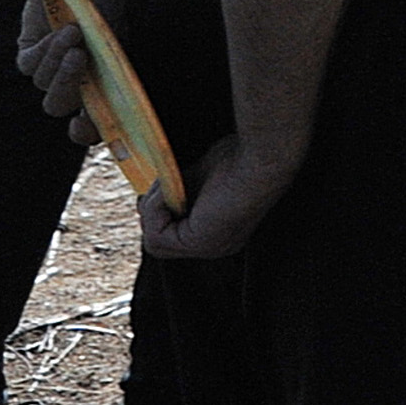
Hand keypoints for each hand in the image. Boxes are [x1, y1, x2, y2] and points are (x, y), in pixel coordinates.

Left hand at [15, 0, 122, 146]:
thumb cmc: (108, 4)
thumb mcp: (116, 38)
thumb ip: (111, 67)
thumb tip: (114, 94)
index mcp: (96, 87)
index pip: (88, 123)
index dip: (86, 132)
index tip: (85, 124)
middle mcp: (71, 83)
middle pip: (57, 107)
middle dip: (66, 88)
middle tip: (81, 61)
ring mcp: (47, 69)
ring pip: (42, 84)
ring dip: (59, 60)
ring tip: (75, 32)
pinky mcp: (28, 52)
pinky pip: (29, 65)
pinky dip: (46, 49)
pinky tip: (63, 30)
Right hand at [141, 134, 298, 260]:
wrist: (259, 156)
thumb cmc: (237, 157)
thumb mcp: (198, 178)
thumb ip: (177, 194)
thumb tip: (146, 200)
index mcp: (219, 232)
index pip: (172, 235)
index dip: (158, 212)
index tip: (161, 185)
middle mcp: (216, 245)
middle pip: (159, 242)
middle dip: (153, 211)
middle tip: (167, 181)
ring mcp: (209, 248)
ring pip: (154, 241)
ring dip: (154, 207)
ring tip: (173, 181)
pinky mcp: (199, 242)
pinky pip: (155, 236)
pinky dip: (156, 209)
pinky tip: (174, 188)